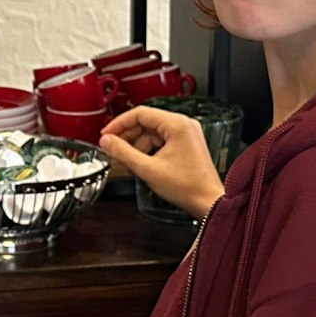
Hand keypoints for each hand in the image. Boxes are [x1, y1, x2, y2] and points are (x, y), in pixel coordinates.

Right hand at [98, 107, 224, 219]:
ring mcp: (187, 134)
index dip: (119, 123)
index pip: (140, 114)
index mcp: (177, 124)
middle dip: (127, 135)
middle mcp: (184, 124)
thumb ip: (123, 153)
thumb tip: (107, 142)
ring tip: (125, 159)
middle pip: (146, 122)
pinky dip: (149, 149)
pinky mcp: (187, 144)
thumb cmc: (187, 187)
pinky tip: (140, 161)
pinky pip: (162, 140)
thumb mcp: (148, 169)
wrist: (209, 202)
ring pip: (153, 132)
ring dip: (137, 144)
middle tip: (112, 147)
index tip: (106, 134)